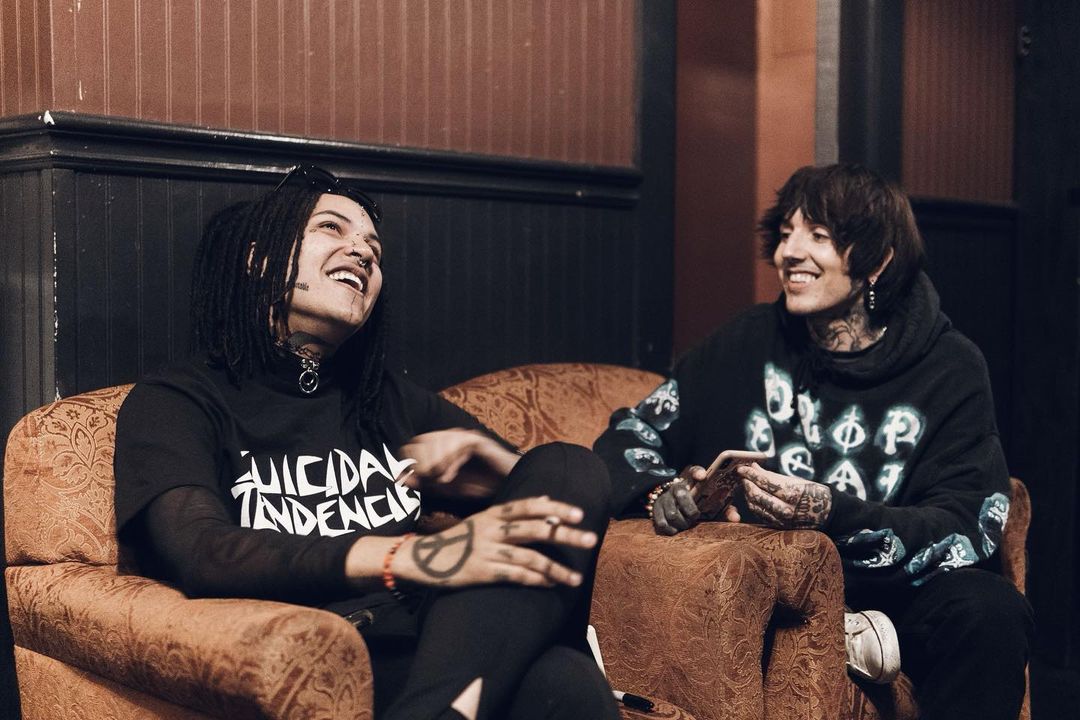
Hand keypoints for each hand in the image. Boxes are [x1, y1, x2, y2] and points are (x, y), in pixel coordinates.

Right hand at [392, 496, 597, 587]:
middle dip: (565, 535)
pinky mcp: (482, 572)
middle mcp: (492, 529)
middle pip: (535, 529)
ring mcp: (487, 550)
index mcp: (493, 513)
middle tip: (590, 539)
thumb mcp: (483, 520)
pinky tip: (551, 584)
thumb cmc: (458, 540)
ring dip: (556, 569)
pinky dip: (536, 580)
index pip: (529, 506)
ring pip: (530, 558)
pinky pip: (515, 576)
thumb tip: (546, 500)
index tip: (578, 513)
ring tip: (575, 578)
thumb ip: (512, 513)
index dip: (555, 508)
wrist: (422, 559)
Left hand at [399, 429, 518, 497]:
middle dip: (421, 464)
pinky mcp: (478, 440)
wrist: (507, 487)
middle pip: (421, 441)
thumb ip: (423, 482)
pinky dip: (450, 461)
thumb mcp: (445, 487)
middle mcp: (449, 436)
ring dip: (435, 463)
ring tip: (441, 480)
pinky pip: (457, 443)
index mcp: (438, 445)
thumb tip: (399, 479)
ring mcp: (463, 436)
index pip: (410, 446)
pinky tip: (450, 476)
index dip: (408, 463)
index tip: (415, 481)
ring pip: (437, 441)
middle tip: (430, 481)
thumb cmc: (477, 485)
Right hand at [651, 465, 740, 535]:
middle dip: (690, 509)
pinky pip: (662, 522)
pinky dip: (670, 529)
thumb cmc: (696, 503)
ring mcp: (664, 497)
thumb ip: (724, 510)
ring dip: (682, 522)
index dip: (698, 472)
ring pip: (672, 512)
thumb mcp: (709, 504)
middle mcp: (677, 487)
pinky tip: (675, 530)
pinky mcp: (655, 509)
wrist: (669, 501)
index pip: (694, 471)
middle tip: (696, 516)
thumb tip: (736, 518)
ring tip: (686, 525)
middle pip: (681, 494)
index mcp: (692, 481)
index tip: (703, 476)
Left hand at [738, 463, 830, 528]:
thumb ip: (772, 475)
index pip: (765, 482)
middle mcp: (786, 509)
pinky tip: (753, 496)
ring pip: (756, 506)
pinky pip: (760, 514)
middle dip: (747, 484)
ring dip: (748, 494)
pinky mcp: (779, 527)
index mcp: (792, 494)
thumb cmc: (812, 493)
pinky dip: (754, 504)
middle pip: (757, 496)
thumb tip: (753, 465)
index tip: (742, 468)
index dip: (751, 474)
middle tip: (743, 476)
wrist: (827, 514)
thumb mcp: (795, 480)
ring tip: (748, 484)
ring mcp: (782, 520)